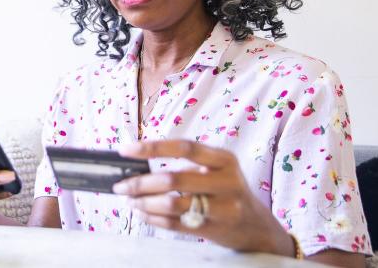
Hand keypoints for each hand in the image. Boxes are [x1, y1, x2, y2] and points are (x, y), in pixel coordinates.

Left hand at [112, 140, 293, 255]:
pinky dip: (154, 219)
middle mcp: (227, 181)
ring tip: (130, 201)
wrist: (256, 225)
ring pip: (173, 204)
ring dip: (145, 203)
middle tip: (120, 185)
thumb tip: (139, 164)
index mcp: (224, 159)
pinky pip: (176, 224)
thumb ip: (186, 164)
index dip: (153, 147)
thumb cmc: (226, 190)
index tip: (125, 149)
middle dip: (141, 183)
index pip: (184, 147)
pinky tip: (143, 214)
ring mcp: (224, 208)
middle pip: (174, 179)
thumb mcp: (217, 169)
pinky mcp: (215, 229)